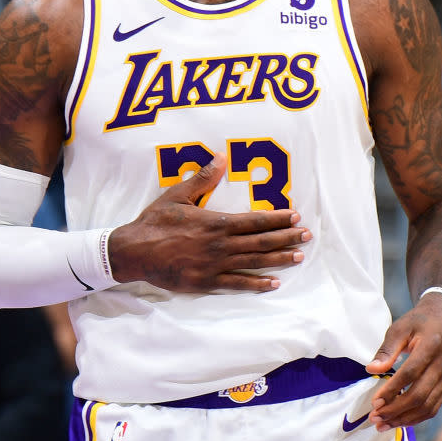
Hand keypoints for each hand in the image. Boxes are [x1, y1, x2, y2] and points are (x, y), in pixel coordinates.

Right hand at [108, 152, 310, 292]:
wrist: (134, 251)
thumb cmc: (155, 221)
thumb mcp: (177, 194)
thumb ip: (202, 178)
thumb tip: (221, 156)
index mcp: (216, 222)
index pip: (255, 220)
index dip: (277, 219)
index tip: (295, 217)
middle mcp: (221, 245)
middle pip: (261, 241)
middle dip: (286, 238)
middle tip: (307, 236)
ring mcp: (215, 265)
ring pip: (254, 262)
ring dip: (279, 259)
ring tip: (298, 257)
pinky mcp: (206, 282)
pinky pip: (237, 284)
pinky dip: (257, 283)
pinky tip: (273, 283)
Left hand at [366, 292, 441, 430]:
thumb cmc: (418, 322)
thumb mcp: (399, 328)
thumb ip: (386, 350)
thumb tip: (371, 370)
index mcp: (431, 346)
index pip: (410, 374)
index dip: (392, 390)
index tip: (375, 402)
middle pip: (419, 395)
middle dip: (395, 410)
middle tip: (375, 418)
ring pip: (428, 406)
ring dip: (404, 419)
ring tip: (383, 424)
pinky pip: (434, 407)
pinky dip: (416, 418)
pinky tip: (399, 420)